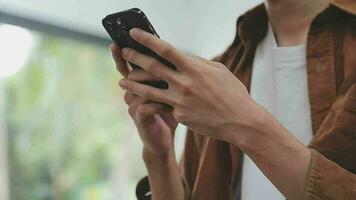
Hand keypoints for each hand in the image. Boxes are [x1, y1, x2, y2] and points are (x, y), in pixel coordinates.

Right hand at [111, 44, 177, 158]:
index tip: (121, 40)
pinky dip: (154, 102)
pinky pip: (143, 107)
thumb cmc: (167, 114)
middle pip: (128, 73)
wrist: (162, 141)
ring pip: (135, 89)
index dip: (124, 54)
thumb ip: (170, 76)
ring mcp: (134, 107)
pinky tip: (164, 100)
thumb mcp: (169, 92)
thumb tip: (180, 56)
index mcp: (140, 86)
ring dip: (145, 81)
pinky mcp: (140, 120)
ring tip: (156, 73)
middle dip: (124, 60)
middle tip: (125, 47)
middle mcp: (133, 94)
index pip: (130, 66)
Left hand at [118, 28, 263, 143]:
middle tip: (124, 52)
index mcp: (194, 68)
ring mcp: (180, 101)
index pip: (165, 49)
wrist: (240, 121)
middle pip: (152, 67)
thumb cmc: (232, 94)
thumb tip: (185, 58)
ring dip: (133, 84)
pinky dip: (149, 105)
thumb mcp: (219, 71)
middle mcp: (184, 83)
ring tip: (121, 80)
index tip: (134, 33)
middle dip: (135, 58)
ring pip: (149, 91)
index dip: (147, 39)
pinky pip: (161, 108)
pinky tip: (138, 104)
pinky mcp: (180, 116)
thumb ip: (199, 63)